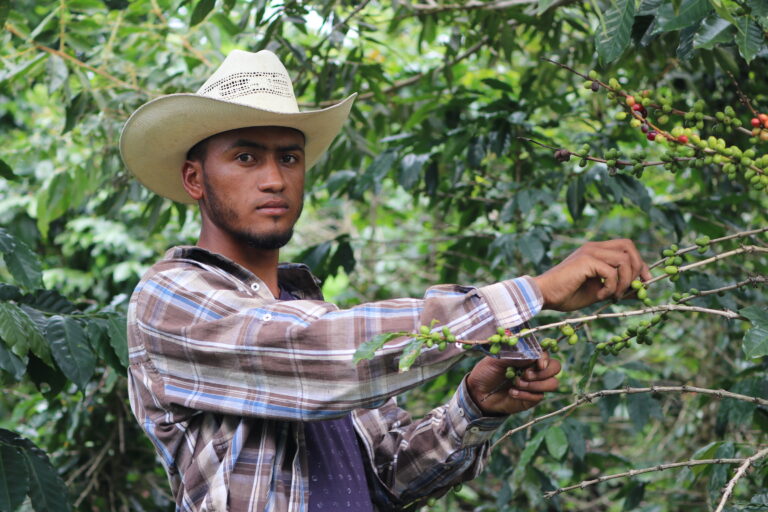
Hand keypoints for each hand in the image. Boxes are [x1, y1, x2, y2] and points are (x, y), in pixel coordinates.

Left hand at [466, 354, 560, 415]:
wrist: (478, 392)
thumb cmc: (486, 371)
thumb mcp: (496, 359)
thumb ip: (515, 355)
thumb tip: (533, 355)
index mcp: (527, 356)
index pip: (546, 353)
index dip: (545, 358)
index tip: (538, 364)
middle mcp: (534, 369)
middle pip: (556, 367)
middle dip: (543, 372)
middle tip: (525, 374)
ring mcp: (535, 384)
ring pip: (552, 383)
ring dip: (535, 384)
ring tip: (516, 383)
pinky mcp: (532, 398)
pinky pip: (539, 396)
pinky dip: (525, 394)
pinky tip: (511, 393)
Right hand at [533, 239, 650, 310]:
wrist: (544, 295)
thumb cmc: (567, 294)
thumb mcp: (599, 292)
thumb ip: (618, 288)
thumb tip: (641, 290)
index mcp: (596, 251)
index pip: (626, 247)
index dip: (640, 263)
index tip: (645, 281)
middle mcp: (593, 247)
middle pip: (629, 246)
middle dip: (638, 268)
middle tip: (635, 288)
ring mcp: (589, 252)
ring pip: (624, 260)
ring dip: (624, 282)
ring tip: (612, 296)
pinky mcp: (586, 260)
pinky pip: (611, 272)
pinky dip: (611, 287)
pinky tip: (599, 296)